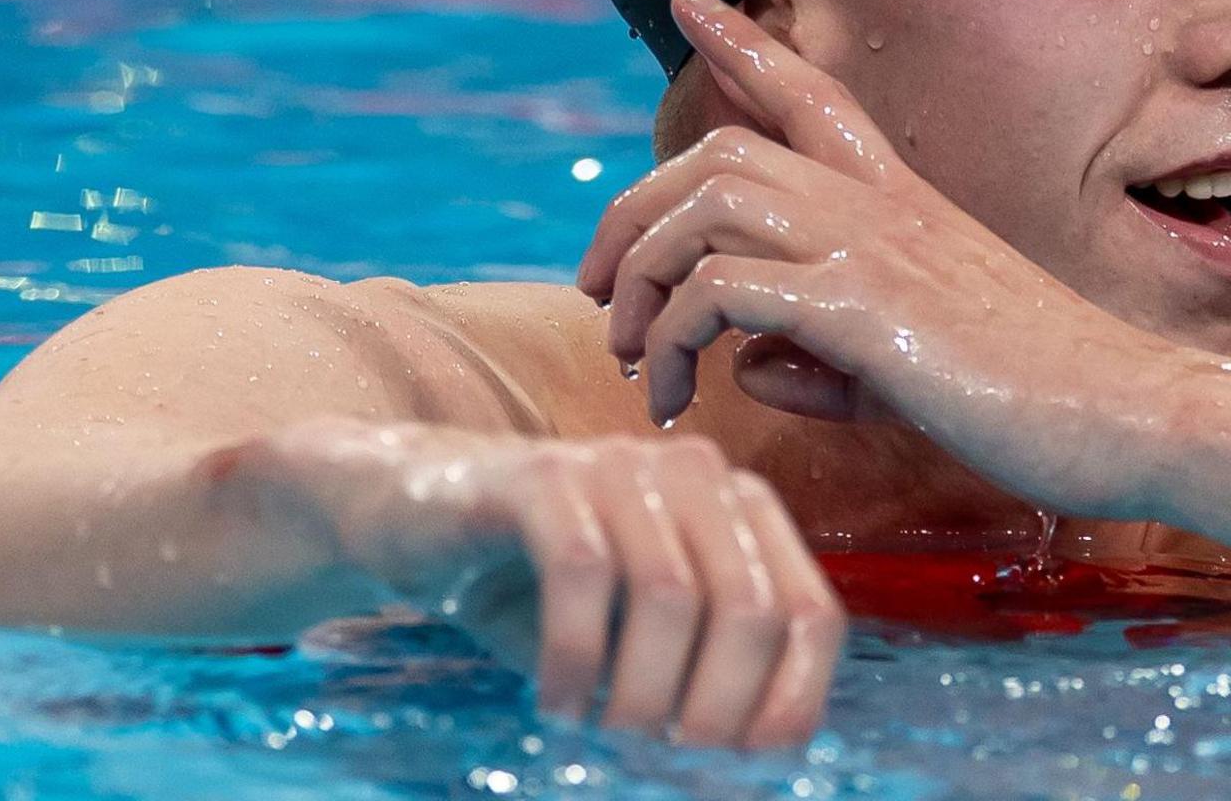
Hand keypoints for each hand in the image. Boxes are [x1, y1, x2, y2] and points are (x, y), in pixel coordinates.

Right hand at [234, 418, 843, 747]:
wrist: (419, 517)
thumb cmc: (544, 587)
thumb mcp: (638, 640)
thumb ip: (701, 680)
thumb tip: (748, 766)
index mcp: (743, 511)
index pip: (812, 615)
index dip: (791, 702)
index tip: (743, 765)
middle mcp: (699, 474)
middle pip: (750, 609)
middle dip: (713, 708)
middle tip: (661, 759)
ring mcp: (622, 464)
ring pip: (670, 594)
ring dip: (638, 692)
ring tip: (604, 733)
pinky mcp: (544, 474)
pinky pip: (582, 573)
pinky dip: (573, 657)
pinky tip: (554, 700)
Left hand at [574, 0, 1184, 516]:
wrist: (1127, 414)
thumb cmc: (1040, 398)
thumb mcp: (913, 367)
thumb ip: (826, 356)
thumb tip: (750, 364)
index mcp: (905, 202)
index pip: (814, 93)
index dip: (744, 42)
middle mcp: (882, 205)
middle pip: (719, 153)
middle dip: (631, 212)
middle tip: (595, 286)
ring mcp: (872, 247)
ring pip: (705, 207)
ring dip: (639, 280)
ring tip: (630, 358)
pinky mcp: (864, 307)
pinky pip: (720, 292)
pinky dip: (675, 337)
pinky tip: (678, 394)